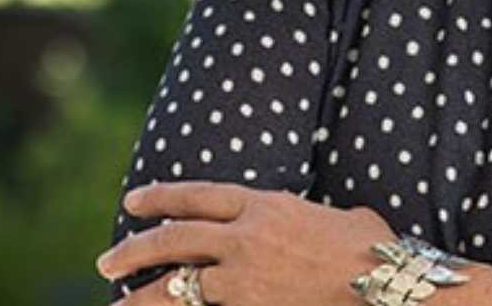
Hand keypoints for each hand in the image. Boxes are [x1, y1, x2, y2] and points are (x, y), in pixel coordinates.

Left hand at [96, 181, 391, 305]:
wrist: (383, 282)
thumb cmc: (372, 247)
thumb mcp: (338, 216)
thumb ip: (311, 217)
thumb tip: (315, 223)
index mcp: (266, 203)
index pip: (199, 196)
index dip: (163, 196)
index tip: (135, 200)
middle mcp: (246, 235)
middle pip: (175, 237)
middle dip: (136, 248)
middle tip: (108, 261)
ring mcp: (244, 276)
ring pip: (177, 282)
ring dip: (143, 292)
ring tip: (118, 300)